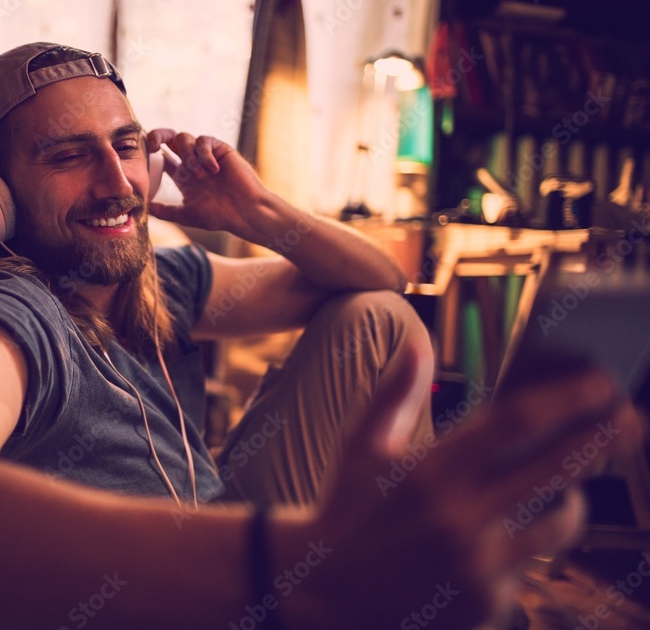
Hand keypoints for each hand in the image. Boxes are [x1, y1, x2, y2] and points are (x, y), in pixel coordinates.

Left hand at [146, 128, 274, 238]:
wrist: (245, 212)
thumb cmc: (219, 216)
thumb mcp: (185, 214)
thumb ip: (164, 211)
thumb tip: (143, 208)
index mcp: (182, 177)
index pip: (161, 158)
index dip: (150, 154)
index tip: (145, 159)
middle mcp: (192, 163)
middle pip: (168, 139)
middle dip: (158, 136)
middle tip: (153, 146)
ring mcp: (206, 155)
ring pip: (184, 138)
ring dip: (187, 155)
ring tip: (199, 175)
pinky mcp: (220, 149)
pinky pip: (204, 140)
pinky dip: (204, 153)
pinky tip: (213, 169)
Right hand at [289, 353, 643, 628]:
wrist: (325, 594)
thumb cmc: (346, 510)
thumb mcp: (360, 447)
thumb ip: (394, 393)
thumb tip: (416, 342)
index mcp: (429, 472)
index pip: (515, 424)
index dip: (565, 398)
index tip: (598, 382)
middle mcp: (460, 518)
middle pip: (555, 469)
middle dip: (598, 440)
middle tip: (627, 419)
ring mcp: (479, 566)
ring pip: (558, 522)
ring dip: (568, 497)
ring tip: (561, 486)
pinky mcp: (487, 604)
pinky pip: (532, 565)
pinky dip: (526, 544)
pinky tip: (504, 537)